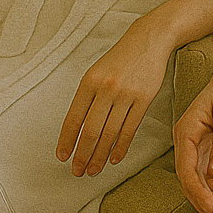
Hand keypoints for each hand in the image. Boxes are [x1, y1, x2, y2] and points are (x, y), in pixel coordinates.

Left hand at [56, 15, 171, 177]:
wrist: (149, 40)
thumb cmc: (120, 58)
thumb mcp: (96, 71)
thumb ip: (87, 97)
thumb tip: (76, 130)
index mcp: (90, 81)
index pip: (73, 118)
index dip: (66, 141)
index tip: (63, 157)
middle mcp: (106, 88)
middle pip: (91, 131)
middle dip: (82, 155)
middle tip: (78, 171)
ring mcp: (126, 94)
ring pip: (110, 134)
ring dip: (100, 156)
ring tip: (94, 170)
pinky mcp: (144, 99)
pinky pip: (129, 129)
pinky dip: (121, 147)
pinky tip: (114, 158)